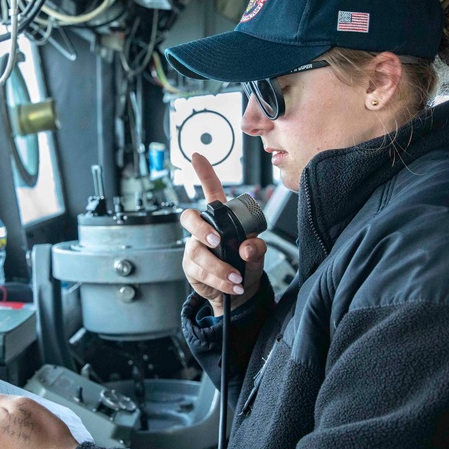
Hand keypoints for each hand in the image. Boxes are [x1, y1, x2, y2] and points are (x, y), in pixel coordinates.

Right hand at [180, 153, 266, 316]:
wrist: (239, 291)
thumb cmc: (246, 264)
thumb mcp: (258, 254)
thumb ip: (257, 248)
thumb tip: (246, 248)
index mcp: (221, 217)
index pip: (211, 190)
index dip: (204, 173)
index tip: (197, 157)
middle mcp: (204, 229)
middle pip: (189, 218)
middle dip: (201, 228)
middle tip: (216, 239)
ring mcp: (195, 247)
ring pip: (196, 251)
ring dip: (218, 266)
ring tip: (236, 276)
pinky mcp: (191, 266)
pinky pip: (200, 270)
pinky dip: (218, 279)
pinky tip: (232, 284)